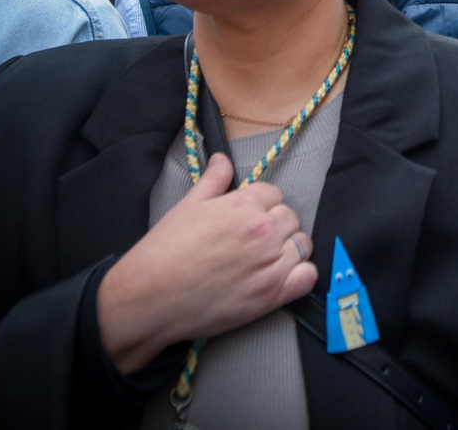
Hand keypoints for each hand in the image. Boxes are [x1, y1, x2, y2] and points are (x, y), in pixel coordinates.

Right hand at [96, 155, 316, 372]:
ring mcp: (270, 264)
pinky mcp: (272, 295)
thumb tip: (222, 160)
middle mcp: (263, 231)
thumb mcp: (187, 206)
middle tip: (252, 242)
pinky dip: (301, 276)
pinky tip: (283, 277)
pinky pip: (308, 277)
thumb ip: (213, 181)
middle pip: (291, 218)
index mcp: (244, 205)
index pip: (274, 194)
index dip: (262, 205)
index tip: (249, 218)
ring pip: (302, 245)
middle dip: (276, 226)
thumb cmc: (163, 253)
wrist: (149, 298)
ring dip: (289, 250)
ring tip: (265, 260)